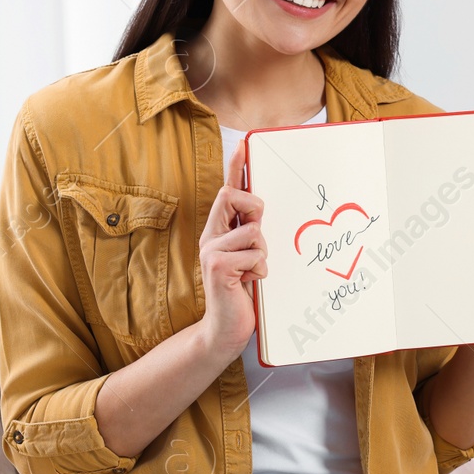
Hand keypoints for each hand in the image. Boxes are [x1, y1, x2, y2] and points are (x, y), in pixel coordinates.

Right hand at [198, 137, 266, 355]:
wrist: (225, 328)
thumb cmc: (241, 293)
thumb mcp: (247, 257)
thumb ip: (250, 234)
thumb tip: (262, 213)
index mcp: (218, 231)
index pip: (227, 192)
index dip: (236, 168)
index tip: (244, 145)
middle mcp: (210, 236)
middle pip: (236, 198)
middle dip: (255, 213)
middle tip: (256, 242)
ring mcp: (210, 250)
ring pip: (254, 232)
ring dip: (262, 255)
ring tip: (253, 273)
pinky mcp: (217, 266)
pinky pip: (256, 256)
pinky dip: (261, 272)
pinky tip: (249, 284)